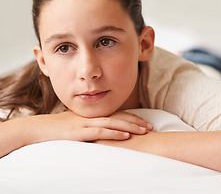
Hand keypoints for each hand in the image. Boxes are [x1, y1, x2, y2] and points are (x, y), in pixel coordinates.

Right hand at [19, 110, 152, 144]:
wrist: (38, 129)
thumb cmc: (58, 130)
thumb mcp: (77, 126)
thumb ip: (90, 128)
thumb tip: (103, 134)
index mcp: (93, 115)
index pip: (117, 114)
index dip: (132, 118)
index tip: (145, 123)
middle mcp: (93, 117)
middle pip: (119, 117)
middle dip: (136, 122)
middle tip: (151, 127)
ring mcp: (87, 123)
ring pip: (114, 123)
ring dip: (130, 126)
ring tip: (144, 131)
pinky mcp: (80, 131)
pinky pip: (101, 131)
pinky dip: (114, 133)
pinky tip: (125, 136)